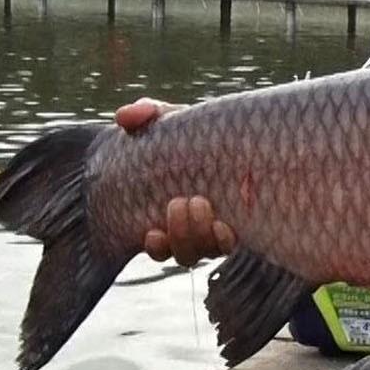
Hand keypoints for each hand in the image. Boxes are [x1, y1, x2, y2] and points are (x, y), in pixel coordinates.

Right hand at [114, 97, 236, 266]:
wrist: (236, 130)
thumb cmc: (192, 131)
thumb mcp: (167, 121)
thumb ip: (144, 116)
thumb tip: (124, 116)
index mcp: (172, 213)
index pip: (159, 245)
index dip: (157, 247)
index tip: (151, 232)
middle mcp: (196, 228)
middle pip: (185, 253)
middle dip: (181, 235)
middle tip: (181, 202)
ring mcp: (220, 225)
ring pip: (207, 251)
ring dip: (200, 236)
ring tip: (200, 203)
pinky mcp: (246, 220)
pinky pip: (232, 243)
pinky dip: (225, 239)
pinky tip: (224, 226)